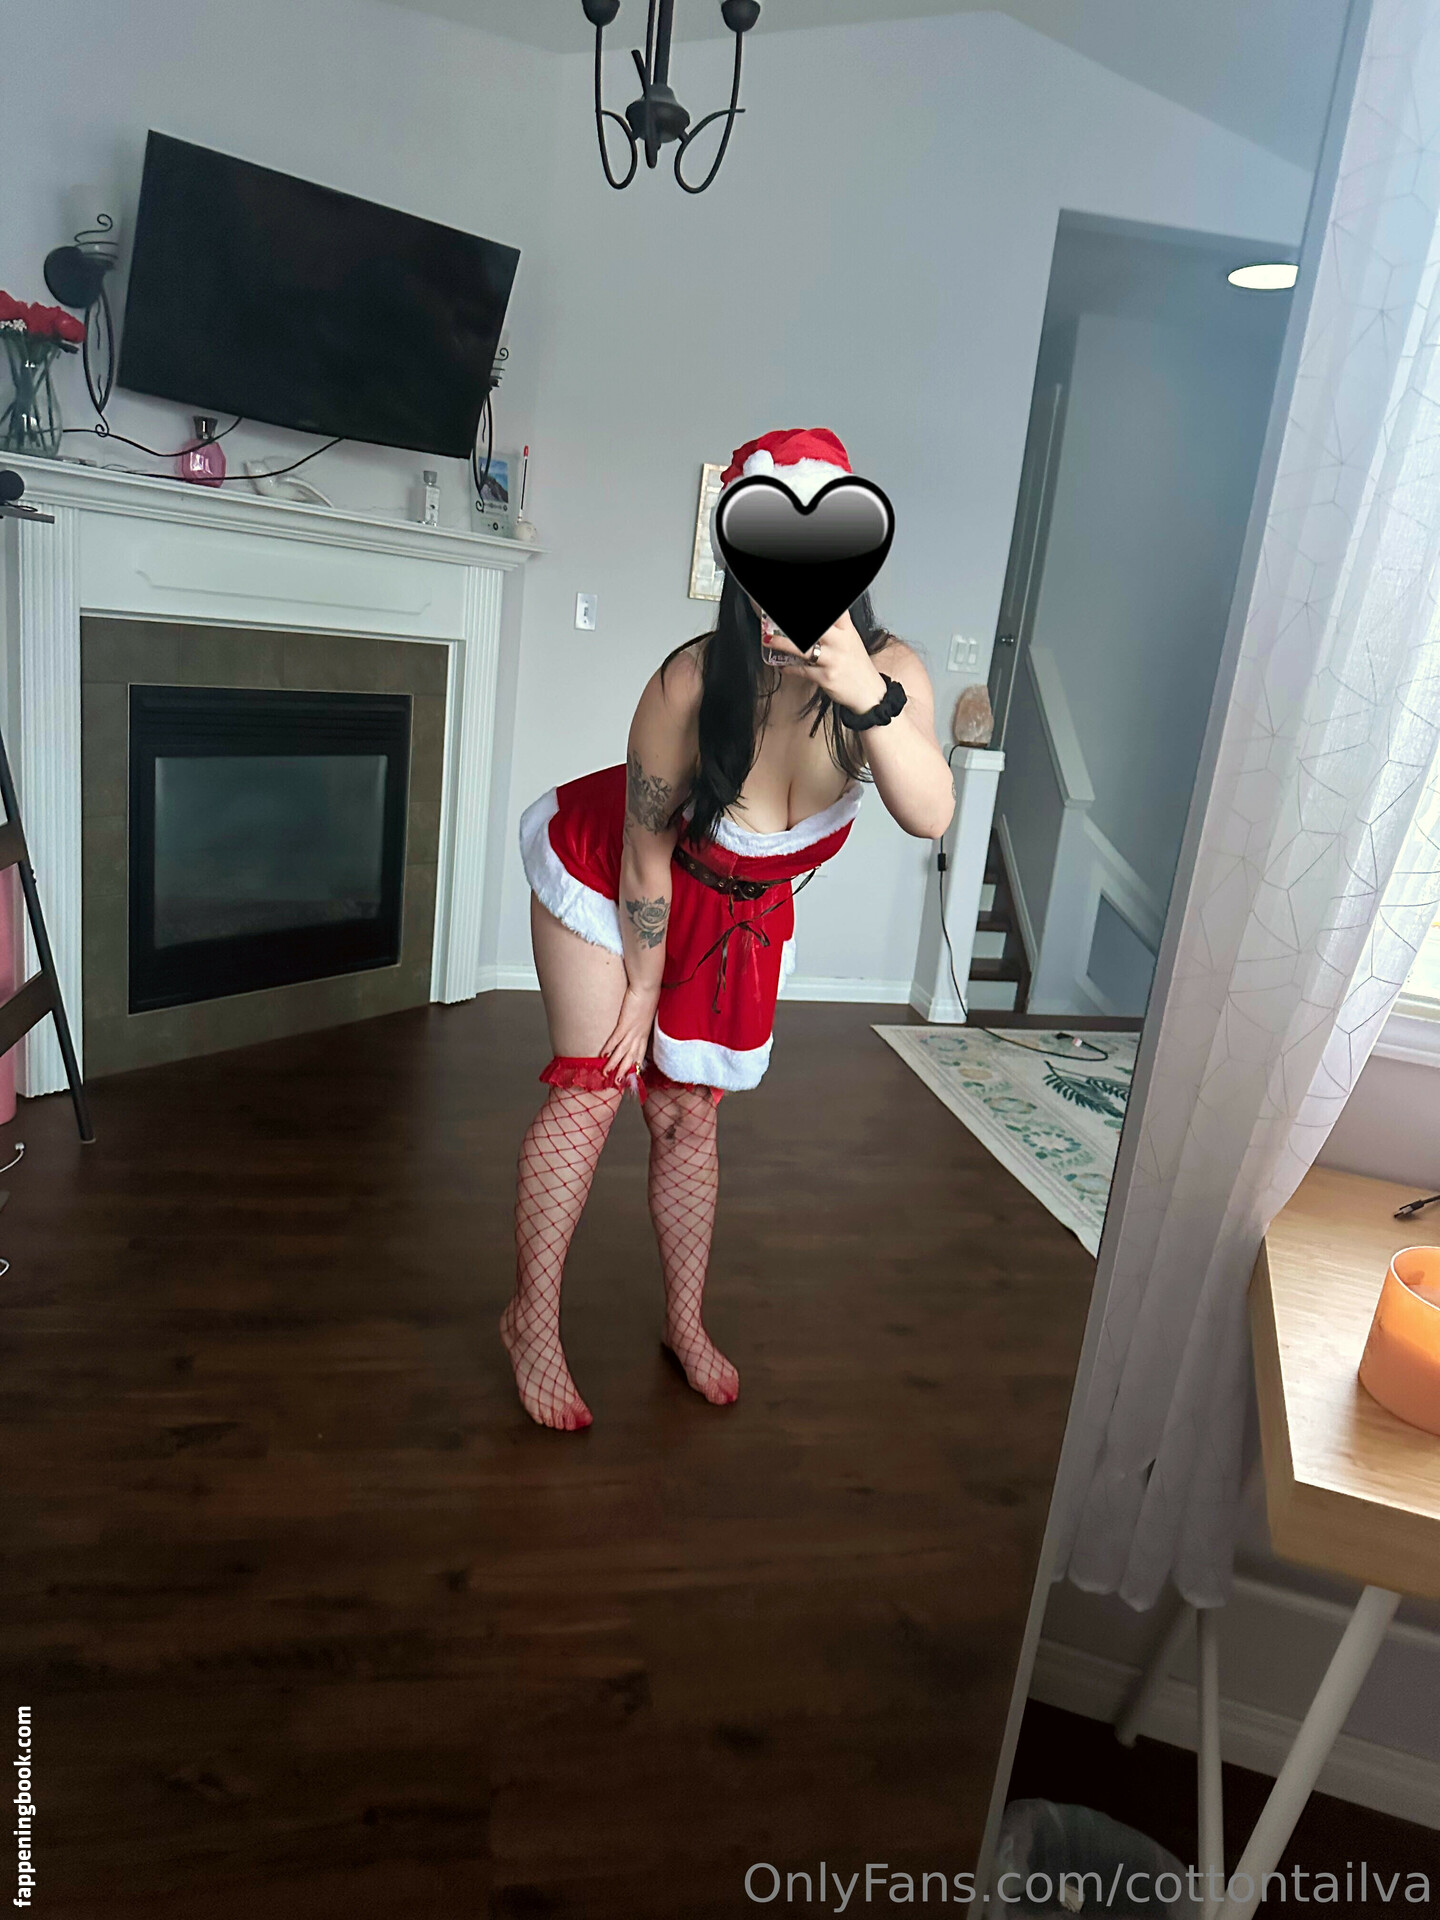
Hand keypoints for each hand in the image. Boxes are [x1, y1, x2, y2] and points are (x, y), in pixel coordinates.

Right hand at [599, 982, 660, 1084]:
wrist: (648, 987)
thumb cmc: (647, 997)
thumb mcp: (645, 1014)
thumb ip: (640, 1022)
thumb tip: (634, 1024)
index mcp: (644, 1034)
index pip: (639, 1055)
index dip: (634, 1066)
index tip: (630, 1076)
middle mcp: (639, 1035)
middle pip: (631, 1058)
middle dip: (623, 1071)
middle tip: (617, 1083)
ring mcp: (632, 1030)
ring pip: (622, 1052)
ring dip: (613, 1064)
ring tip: (606, 1074)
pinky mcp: (625, 1023)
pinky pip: (616, 1039)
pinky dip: (609, 1048)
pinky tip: (602, 1055)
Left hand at [760, 607, 887, 713]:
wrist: (869, 693)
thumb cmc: (856, 665)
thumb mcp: (850, 640)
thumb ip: (834, 628)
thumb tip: (812, 628)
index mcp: (847, 630)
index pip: (835, 612)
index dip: (824, 607)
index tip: (787, 610)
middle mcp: (841, 642)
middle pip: (817, 628)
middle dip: (793, 626)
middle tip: (774, 619)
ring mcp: (834, 660)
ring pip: (804, 649)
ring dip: (782, 643)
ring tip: (768, 639)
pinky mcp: (827, 677)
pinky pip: (802, 670)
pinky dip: (789, 668)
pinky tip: (782, 666)